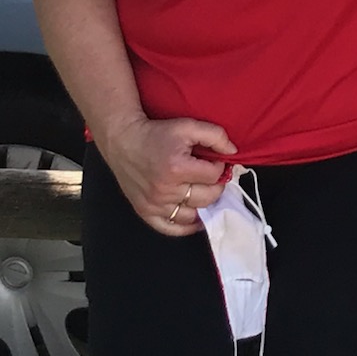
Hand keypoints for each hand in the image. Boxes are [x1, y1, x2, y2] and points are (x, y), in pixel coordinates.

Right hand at [93, 115, 236, 236]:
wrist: (124, 141)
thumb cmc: (156, 133)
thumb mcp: (188, 126)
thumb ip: (215, 136)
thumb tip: (232, 152)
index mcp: (177, 168)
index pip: (214, 175)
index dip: (219, 166)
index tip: (213, 160)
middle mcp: (165, 190)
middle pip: (207, 198)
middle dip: (215, 186)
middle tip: (210, 177)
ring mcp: (154, 204)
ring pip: (193, 215)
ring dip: (203, 205)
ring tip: (202, 192)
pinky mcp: (145, 212)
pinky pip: (170, 229)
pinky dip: (186, 227)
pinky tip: (194, 217)